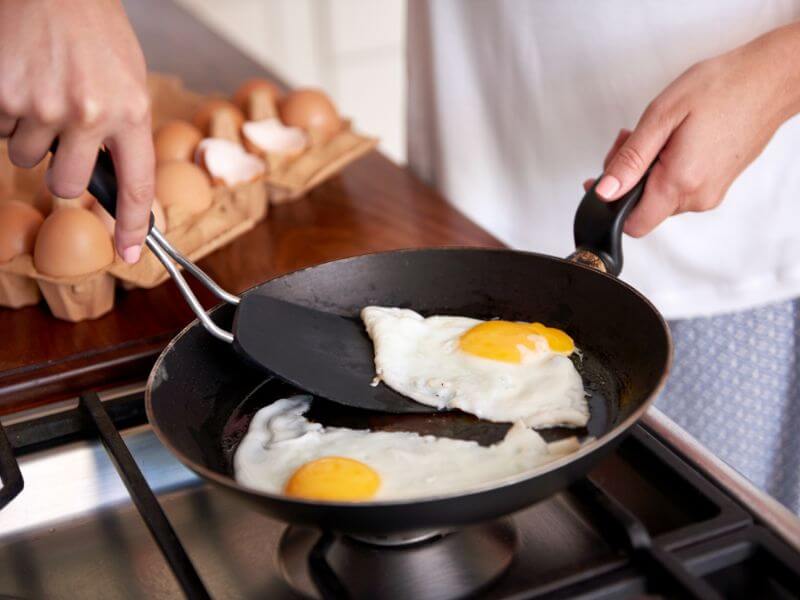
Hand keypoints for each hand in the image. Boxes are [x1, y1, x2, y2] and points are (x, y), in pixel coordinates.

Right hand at [0, 0, 153, 261]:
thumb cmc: (95, 30)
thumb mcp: (129, 82)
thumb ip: (122, 130)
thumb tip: (110, 178)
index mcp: (131, 112)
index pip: (136, 185)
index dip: (133, 225)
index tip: (131, 251)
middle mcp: (88, 114)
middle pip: (65, 186)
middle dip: (60, 172)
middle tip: (62, 135)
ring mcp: (41, 106)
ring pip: (26, 156)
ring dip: (31, 133)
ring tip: (44, 89)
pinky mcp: (2, 95)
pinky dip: (6, 112)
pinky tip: (21, 78)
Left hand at [588, 23, 799, 236]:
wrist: (771, 78)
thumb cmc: (722, 87)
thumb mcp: (661, 117)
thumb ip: (630, 160)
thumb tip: (604, 191)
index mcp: (680, 183)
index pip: (632, 224)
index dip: (611, 204)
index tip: (605, 177)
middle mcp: (697, 197)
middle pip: (643, 209)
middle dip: (627, 179)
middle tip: (630, 140)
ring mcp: (710, 194)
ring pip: (660, 198)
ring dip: (646, 171)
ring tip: (656, 134)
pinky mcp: (717, 186)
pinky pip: (679, 188)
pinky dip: (665, 170)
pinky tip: (671, 141)